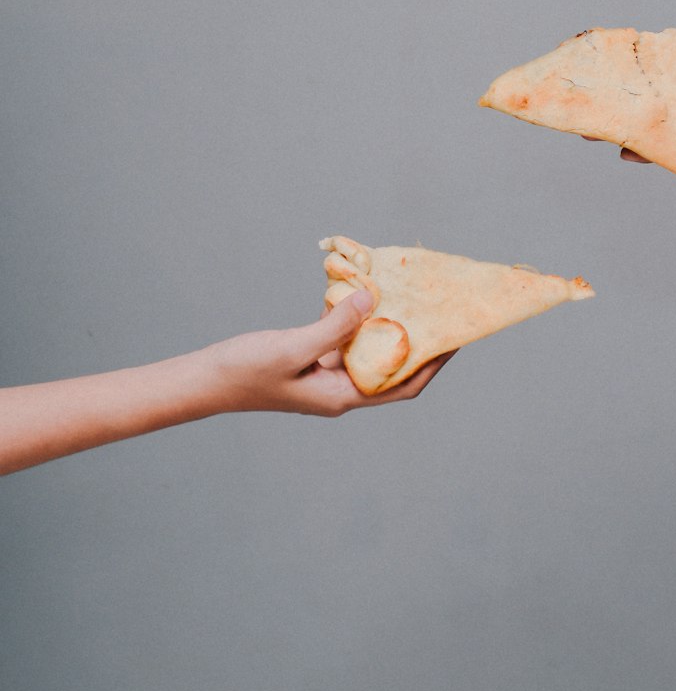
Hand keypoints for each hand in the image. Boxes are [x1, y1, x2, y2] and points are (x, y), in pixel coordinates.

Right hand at [200, 291, 456, 417]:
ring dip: (387, 326)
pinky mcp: (311, 360)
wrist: (204, 381)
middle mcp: (340, 389)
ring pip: (368, 350)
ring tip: (408, 297)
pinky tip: (362, 294)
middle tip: (437, 310)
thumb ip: (335, 327)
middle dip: (417, 341)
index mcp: (342, 396)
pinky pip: (344, 339)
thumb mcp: (292, 347)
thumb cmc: (244, 372)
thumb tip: (373, 300)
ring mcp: (325, 375)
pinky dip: (356, 319)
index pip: (403, 385)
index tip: (456, 338)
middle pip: (392, 367)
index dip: (434, 364)